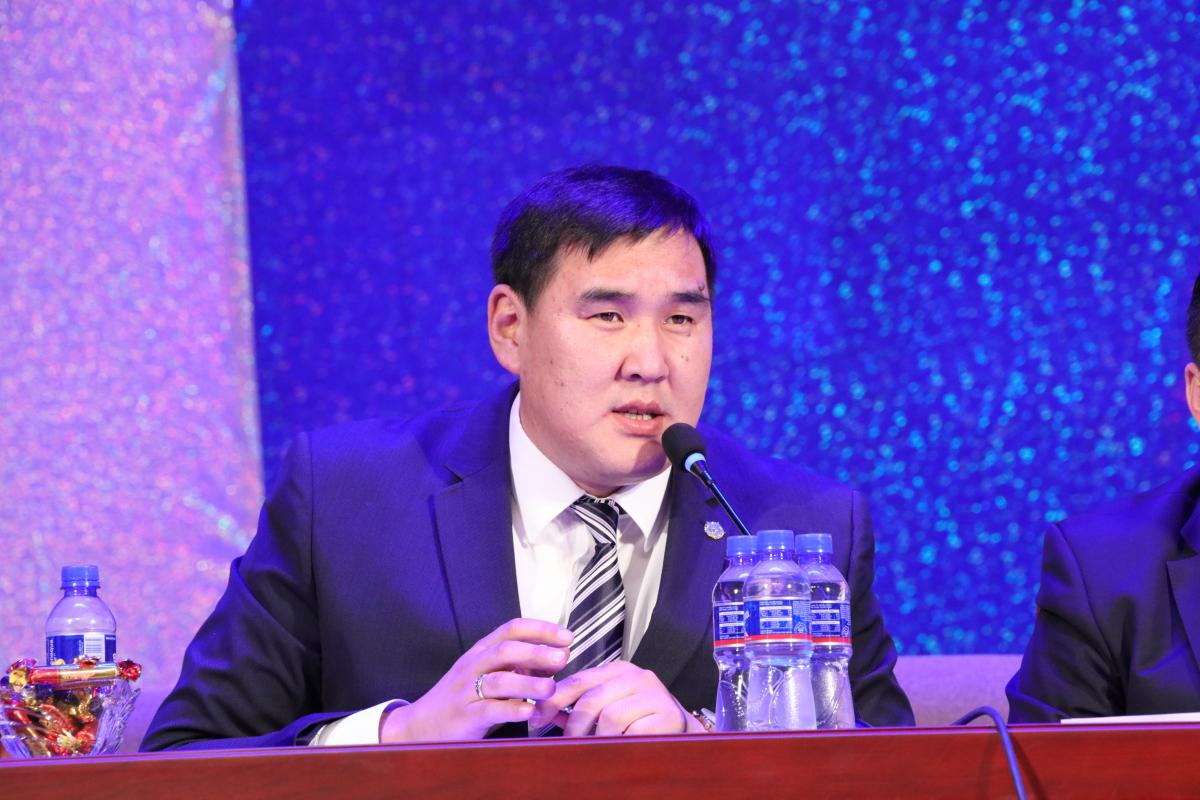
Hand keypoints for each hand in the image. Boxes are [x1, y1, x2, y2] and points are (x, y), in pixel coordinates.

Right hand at [380, 618, 572, 741]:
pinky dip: (511, 709)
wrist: (420, 726)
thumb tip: (559, 657)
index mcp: (481, 651)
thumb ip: (520, 666)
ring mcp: (467, 691)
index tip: (566, 635)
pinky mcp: (465, 716)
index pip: (511, 629)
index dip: (540, 629)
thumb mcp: (489, 676)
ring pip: (499, 680)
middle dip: (536, 652)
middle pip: (505, 650)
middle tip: (562, 657)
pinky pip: (489, 710)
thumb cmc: (463, 699)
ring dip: (527, 682)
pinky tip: (529, 710)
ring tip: (551, 688)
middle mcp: (474, 666)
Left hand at [529, 660, 704, 735]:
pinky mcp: (667, 715)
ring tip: (595, 750)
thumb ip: (581, 705)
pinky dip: (621, 745)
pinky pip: (633, 733)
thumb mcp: (611, 705)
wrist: (682, 732)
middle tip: (568, 744)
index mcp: (618, 670)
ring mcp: (654, 694)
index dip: (553, 700)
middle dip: (574, 726)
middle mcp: (636, 676)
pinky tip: (619, 750)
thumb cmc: (642, 720)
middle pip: (591, 699)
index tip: (537, 719)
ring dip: (597, 739)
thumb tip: (545, 712)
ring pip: (610, 717)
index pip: (577, 680)